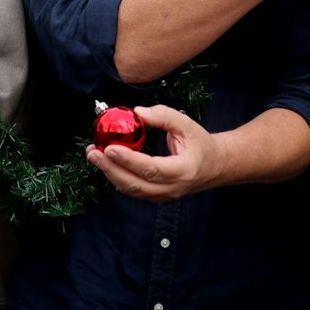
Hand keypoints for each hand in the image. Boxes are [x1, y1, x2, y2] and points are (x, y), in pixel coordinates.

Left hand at [87, 104, 228, 201]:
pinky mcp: (157, 197)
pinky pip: (133, 190)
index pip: (151, 168)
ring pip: (131, 190)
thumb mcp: (187, 124)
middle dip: (110, 169)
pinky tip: (107, 164)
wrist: (215, 166)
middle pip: (135, 184)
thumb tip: (137, 113)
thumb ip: (163, 116)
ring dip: (109, 174)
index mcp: (183, 170)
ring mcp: (164, 196)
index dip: (128, 160)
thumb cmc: (201, 144)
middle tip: (94, 152)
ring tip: (94, 156)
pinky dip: (117, 177)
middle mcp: (172, 188)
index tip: (110, 147)